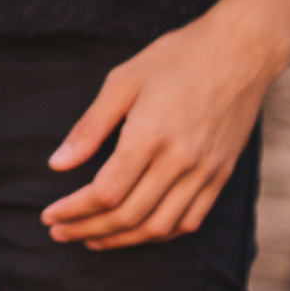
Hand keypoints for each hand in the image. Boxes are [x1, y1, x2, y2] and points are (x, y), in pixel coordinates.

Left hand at [39, 4, 287, 249]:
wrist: (240, 51)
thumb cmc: (176, 57)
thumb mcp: (123, 81)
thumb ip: (90, 127)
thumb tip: (58, 163)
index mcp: (149, 135)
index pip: (106, 192)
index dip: (74, 210)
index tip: (50, 216)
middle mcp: (180, 161)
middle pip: (129, 215)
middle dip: (89, 229)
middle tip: (61, 232)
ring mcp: (205, 172)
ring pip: (160, 227)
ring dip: (122, 239)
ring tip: (92, 238)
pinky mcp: (222, 175)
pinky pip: (190, 221)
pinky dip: (160, 234)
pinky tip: (137, 230)